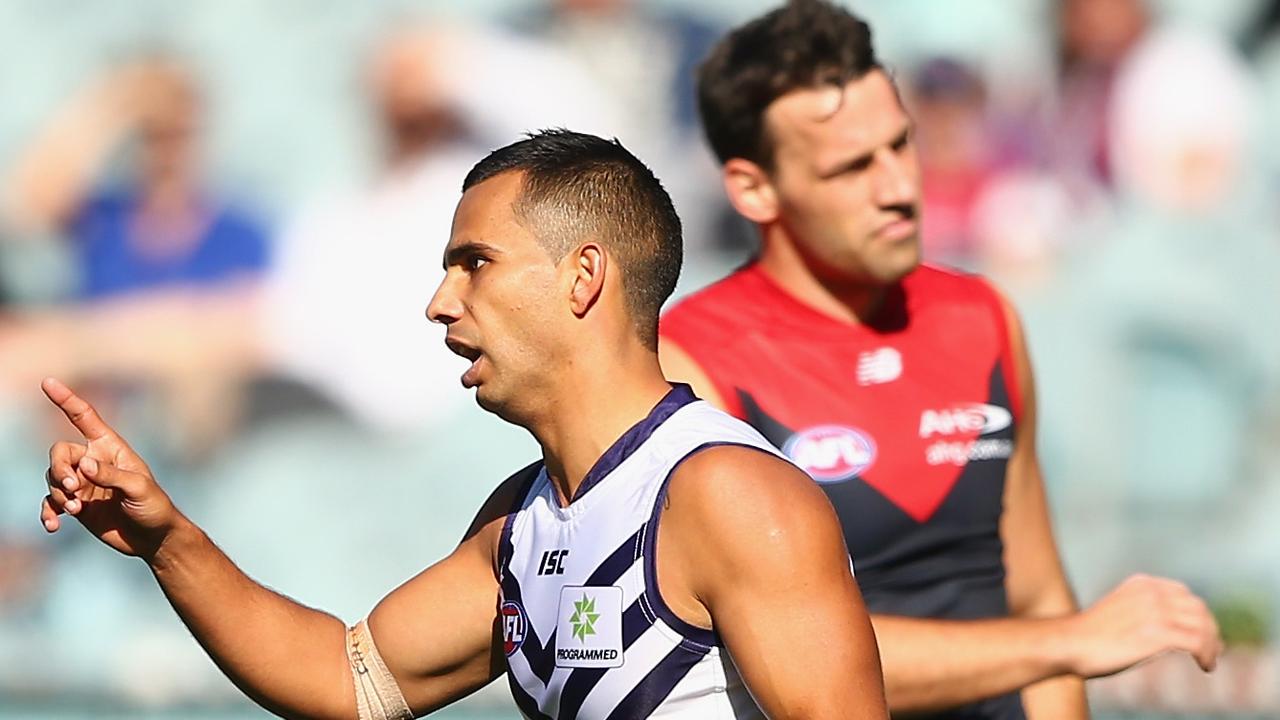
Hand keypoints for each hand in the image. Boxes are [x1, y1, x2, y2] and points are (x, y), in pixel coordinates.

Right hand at [39, 377, 181, 559]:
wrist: (153, 538)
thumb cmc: (154, 507)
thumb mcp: (139, 489)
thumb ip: (112, 476)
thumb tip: (84, 466)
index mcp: (110, 448)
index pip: (85, 418)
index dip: (66, 399)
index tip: (47, 382)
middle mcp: (93, 462)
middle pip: (60, 453)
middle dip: (59, 469)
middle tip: (72, 488)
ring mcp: (83, 483)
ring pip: (52, 478)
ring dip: (58, 494)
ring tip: (76, 510)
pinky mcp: (75, 505)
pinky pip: (51, 503)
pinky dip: (48, 512)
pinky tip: (53, 526)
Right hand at [1065, 573, 1222, 677]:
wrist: (1070, 643)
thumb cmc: (1090, 635)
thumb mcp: (1120, 609)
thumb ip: (1143, 609)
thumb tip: (1168, 628)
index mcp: (1142, 583)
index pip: (1184, 594)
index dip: (1197, 615)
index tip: (1200, 633)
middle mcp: (1153, 592)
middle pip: (1199, 609)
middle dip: (1210, 630)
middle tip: (1211, 651)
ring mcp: (1157, 611)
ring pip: (1203, 625)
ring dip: (1211, 645)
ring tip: (1208, 662)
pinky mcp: (1159, 633)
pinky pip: (1198, 642)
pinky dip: (1206, 654)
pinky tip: (1203, 665)